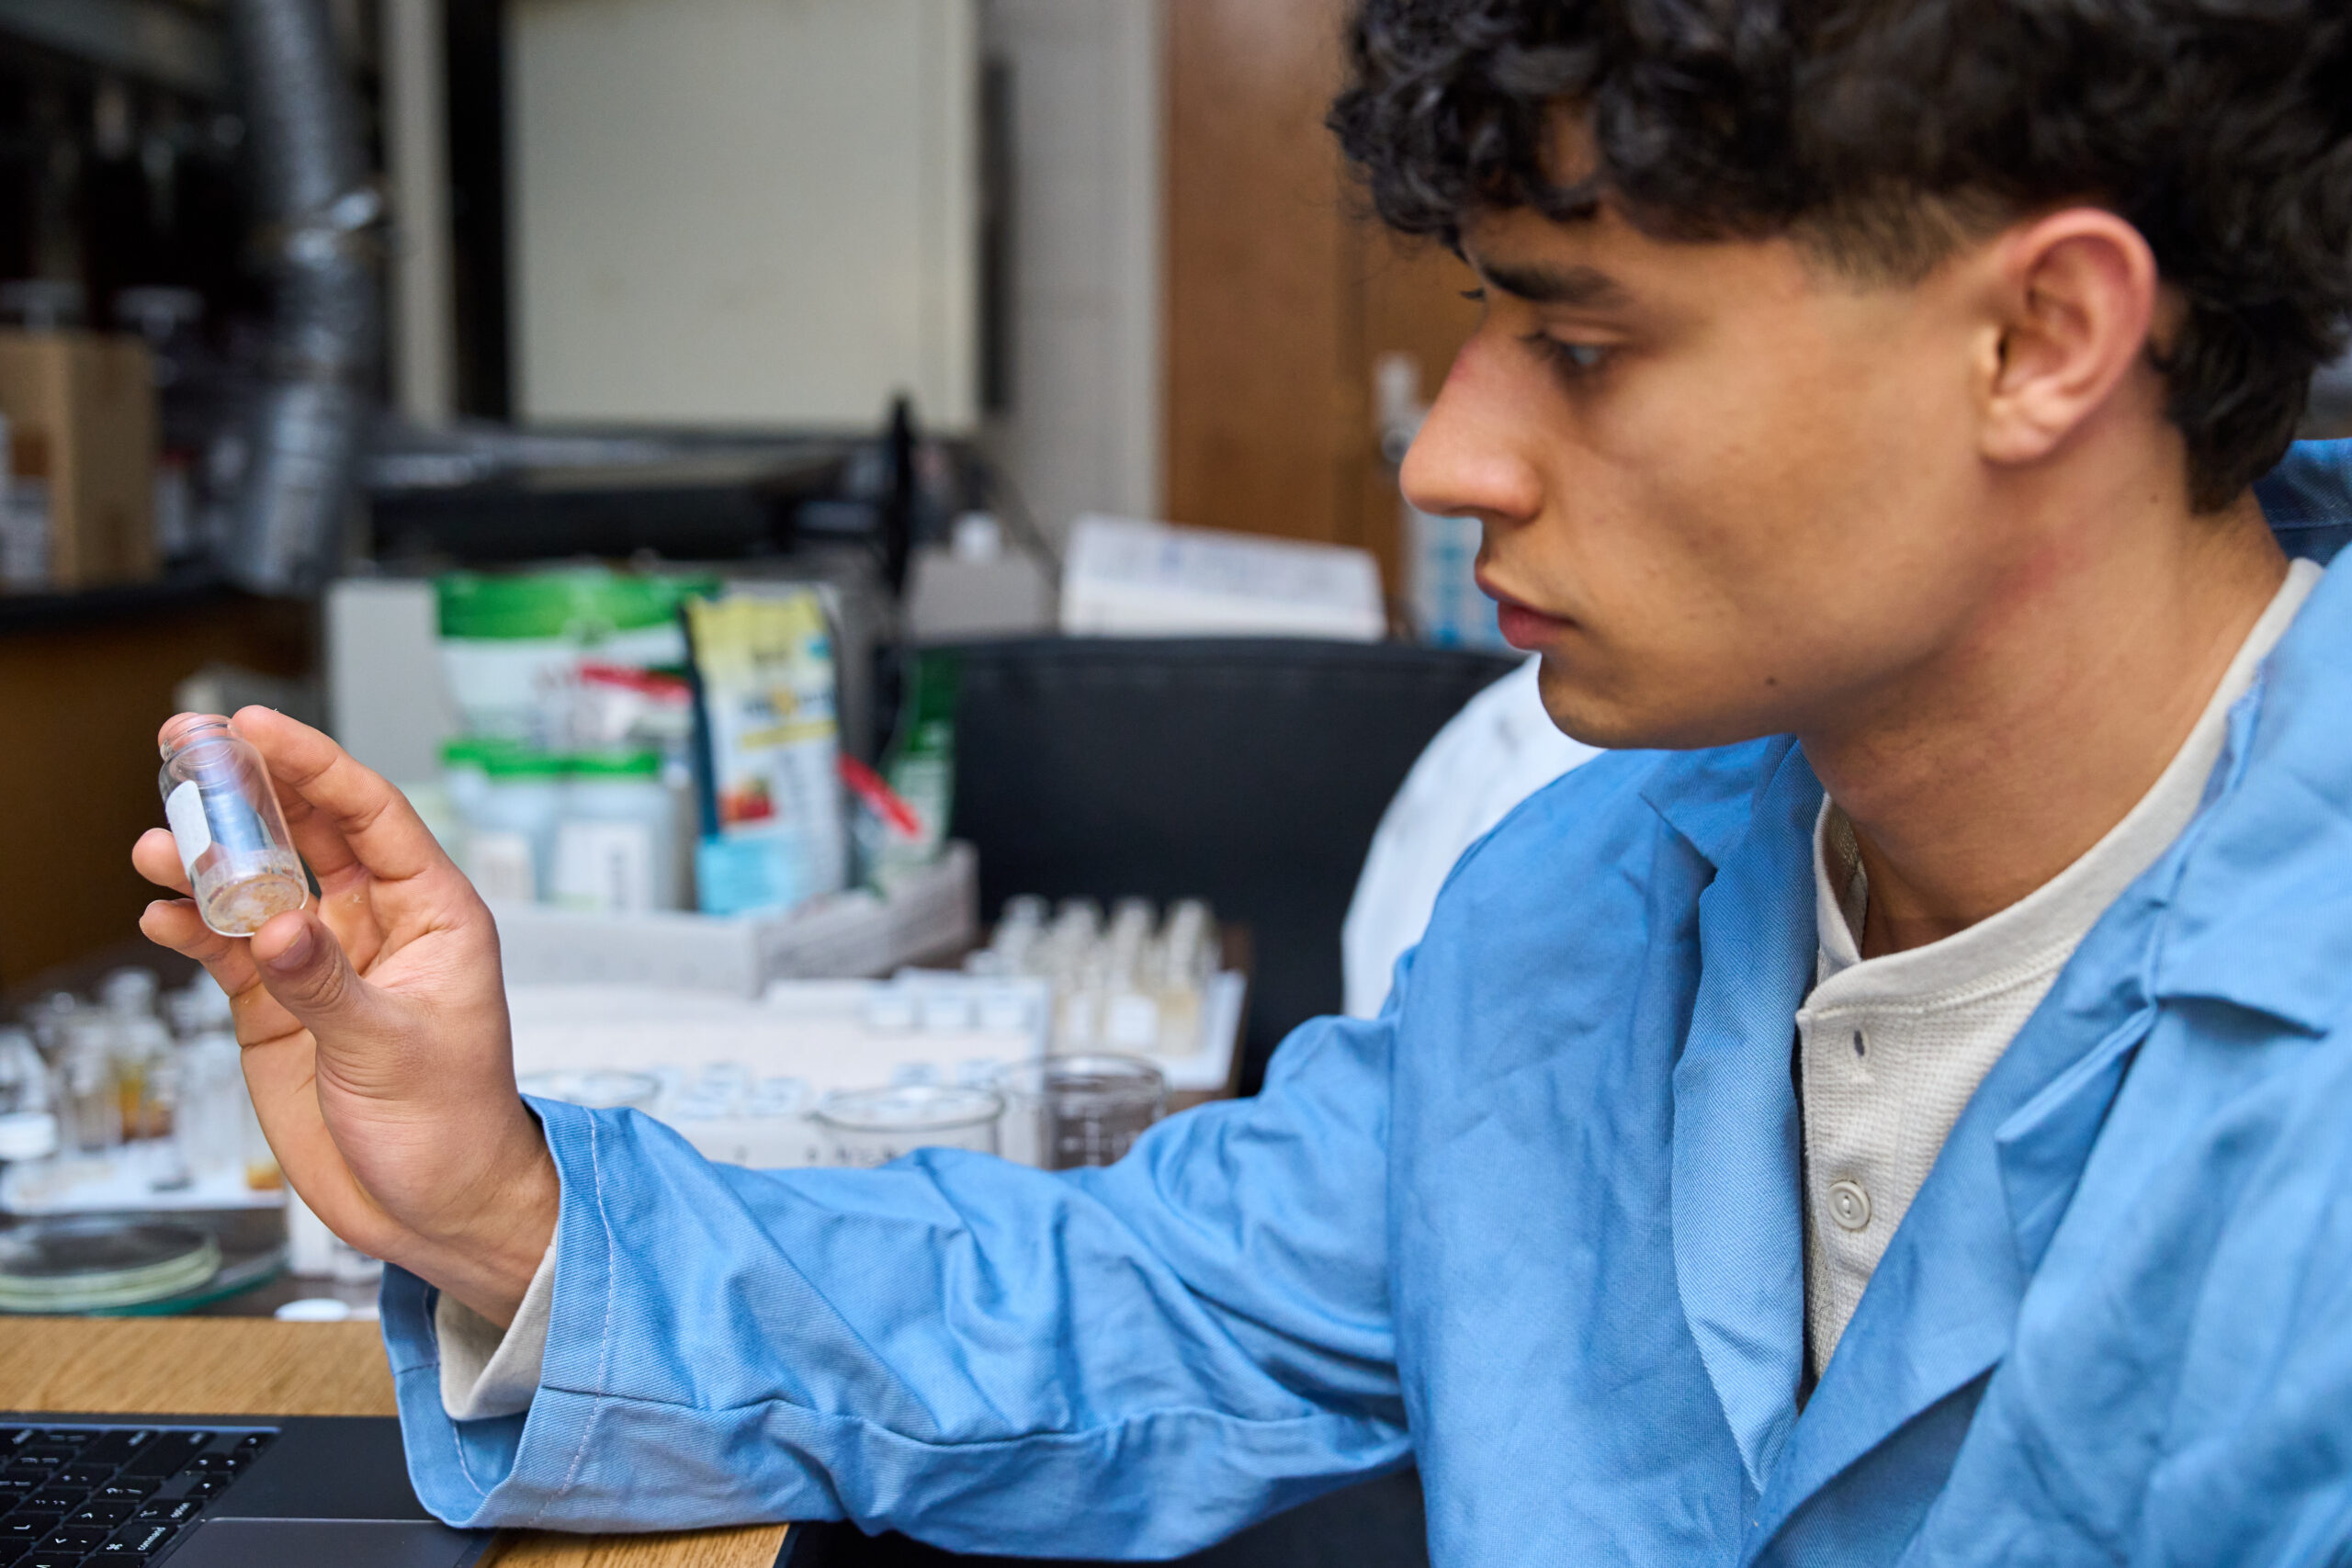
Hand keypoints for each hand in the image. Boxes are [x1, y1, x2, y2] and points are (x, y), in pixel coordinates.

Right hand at [135, 708, 555, 1325]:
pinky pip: (227, 947)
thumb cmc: (453, 1128)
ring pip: (257, 885)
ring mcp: (322, 961)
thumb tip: (273, 926)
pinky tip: (160, 914)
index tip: (255, 725)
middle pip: (306, 832)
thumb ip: (327, 985)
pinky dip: (190, 927)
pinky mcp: (279, 1005)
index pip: (371, 813)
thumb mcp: (394, 1051)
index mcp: (434, 914)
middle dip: (248, 790)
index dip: (314, 763)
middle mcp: (377, 925)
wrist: (435, 1209)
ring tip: (156, 844)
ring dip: (206, 861)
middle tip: (182, 747)